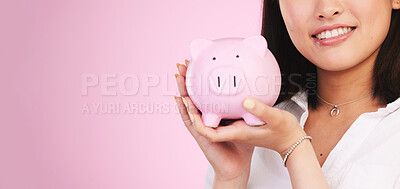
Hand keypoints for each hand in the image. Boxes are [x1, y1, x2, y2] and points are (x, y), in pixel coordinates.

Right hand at [174, 60, 253, 184]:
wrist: (238, 166)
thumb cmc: (243, 145)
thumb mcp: (248, 120)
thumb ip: (251, 106)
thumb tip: (257, 89)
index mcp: (215, 114)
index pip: (206, 93)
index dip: (200, 80)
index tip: (198, 63)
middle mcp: (205, 118)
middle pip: (193, 96)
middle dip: (187, 80)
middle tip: (183, 64)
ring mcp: (201, 126)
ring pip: (188, 106)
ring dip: (183, 91)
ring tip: (179, 77)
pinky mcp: (201, 136)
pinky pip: (192, 121)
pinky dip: (186, 110)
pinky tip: (182, 100)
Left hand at [182, 85, 305, 157]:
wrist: (290, 142)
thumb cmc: (284, 133)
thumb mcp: (275, 120)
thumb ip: (260, 110)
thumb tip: (245, 100)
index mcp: (234, 132)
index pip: (205, 127)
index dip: (191, 114)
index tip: (182, 96)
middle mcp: (230, 129)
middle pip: (202, 114)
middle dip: (190, 94)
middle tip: (182, 72)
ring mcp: (233, 124)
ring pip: (210, 109)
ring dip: (199, 92)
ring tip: (192, 73)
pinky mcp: (238, 119)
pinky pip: (221, 107)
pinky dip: (214, 95)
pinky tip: (215, 82)